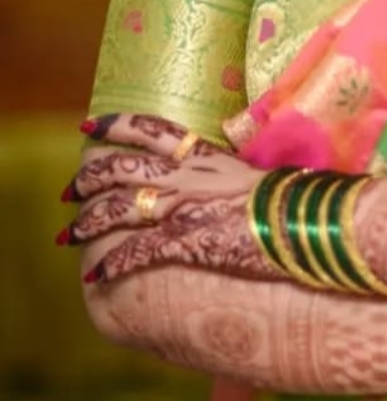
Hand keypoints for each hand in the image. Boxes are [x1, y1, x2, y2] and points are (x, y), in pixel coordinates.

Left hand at [66, 113, 277, 285]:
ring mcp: (183, 206)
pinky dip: (111, 264)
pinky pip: (136, 251)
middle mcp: (186, 175)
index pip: (150, 128)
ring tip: (67, 235)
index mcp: (202, 154)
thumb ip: (221, 173)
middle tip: (69, 190)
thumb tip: (214, 177)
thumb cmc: (286, 198)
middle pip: (123, 166)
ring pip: (118, 207)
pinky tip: (95, 276)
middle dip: (88, 178)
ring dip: (87, 222)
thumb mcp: (248, 175)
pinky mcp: (185, 240)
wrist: (304, 220)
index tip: (88, 125)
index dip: (114, 125)